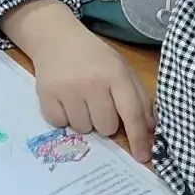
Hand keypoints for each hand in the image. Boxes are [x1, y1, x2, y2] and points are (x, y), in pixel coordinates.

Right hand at [2, 0, 152, 161]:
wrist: (56, 37)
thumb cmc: (95, 57)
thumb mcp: (122, 70)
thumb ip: (139, 99)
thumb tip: (149, 131)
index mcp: (116, 75)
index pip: (132, 114)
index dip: (139, 139)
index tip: (142, 157)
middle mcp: (92, 82)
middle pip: (106, 127)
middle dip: (105, 121)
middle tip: (98, 103)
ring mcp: (67, 89)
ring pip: (83, 129)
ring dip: (84, 120)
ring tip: (80, 99)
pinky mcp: (46, 95)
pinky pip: (60, 124)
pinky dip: (63, 117)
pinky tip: (65, 100)